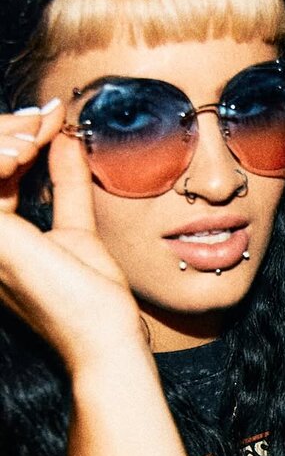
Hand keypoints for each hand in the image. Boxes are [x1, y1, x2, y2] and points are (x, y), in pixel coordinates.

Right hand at [0, 100, 144, 371]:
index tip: (52, 119)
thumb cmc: (91, 299)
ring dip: (1, 137)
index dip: (13, 137)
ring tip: (36, 135)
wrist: (104, 336)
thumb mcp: (76, 228)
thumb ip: (67, 187)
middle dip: (6, 129)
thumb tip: (66, 141)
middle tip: (46, 120)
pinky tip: (25, 151)